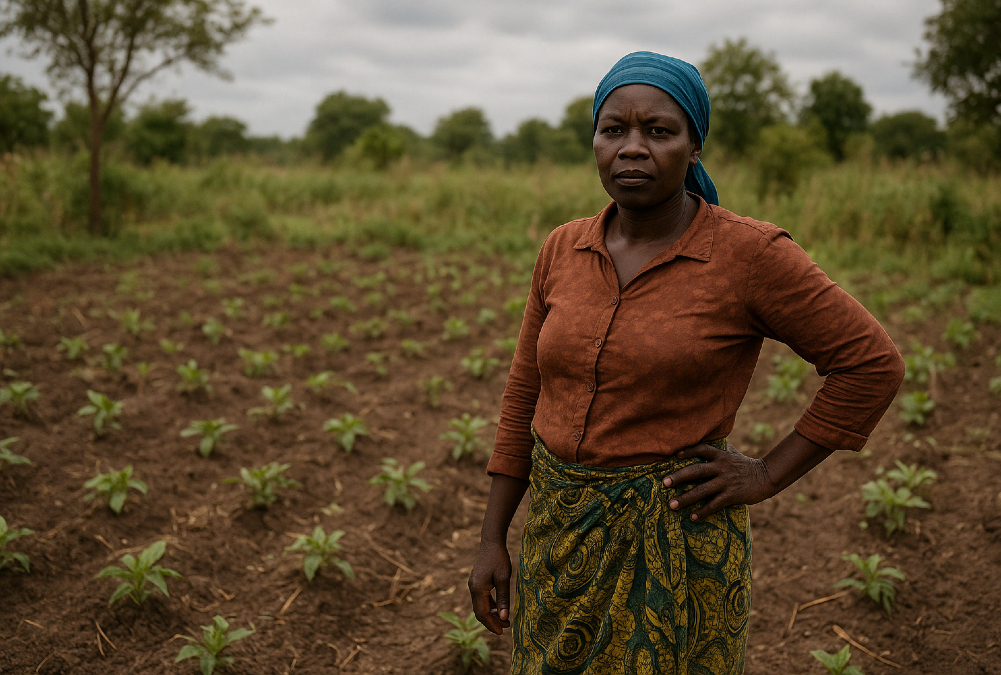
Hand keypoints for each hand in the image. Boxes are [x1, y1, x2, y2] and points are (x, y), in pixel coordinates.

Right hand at [468, 540, 512, 634]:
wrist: (491, 542)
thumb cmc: (499, 558)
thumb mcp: (503, 578)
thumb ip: (503, 598)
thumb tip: (504, 617)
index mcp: (477, 589)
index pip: (482, 613)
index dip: (491, 624)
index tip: (501, 632)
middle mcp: (473, 589)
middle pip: (480, 612)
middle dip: (491, 621)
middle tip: (505, 628)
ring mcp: (474, 585)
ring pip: (480, 606)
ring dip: (491, 614)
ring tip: (505, 620)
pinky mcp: (477, 582)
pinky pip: (482, 599)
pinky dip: (490, 606)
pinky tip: (499, 608)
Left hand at [662, 442, 777, 520]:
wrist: (767, 477)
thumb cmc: (745, 465)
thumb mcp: (733, 453)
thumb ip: (719, 449)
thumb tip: (707, 439)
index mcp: (720, 456)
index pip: (702, 449)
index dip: (688, 451)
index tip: (674, 455)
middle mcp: (721, 467)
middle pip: (697, 470)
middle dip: (679, 477)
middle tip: (664, 483)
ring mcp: (726, 481)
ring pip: (703, 490)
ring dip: (686, 498)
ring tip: (672, 505)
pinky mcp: (733, 495)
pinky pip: (715, 504)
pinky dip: (703, 511)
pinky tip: (693, 517)